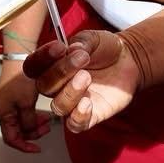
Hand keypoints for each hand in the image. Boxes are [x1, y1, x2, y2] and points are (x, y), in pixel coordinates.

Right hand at [0, 60, 50, 152]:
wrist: (21, 57)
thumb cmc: (21, 76)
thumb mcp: (27, 103)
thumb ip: (29, 121)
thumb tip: (31, 131)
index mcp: (2, 112)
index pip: (11, 138)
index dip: (24, 146)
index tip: (35, 149)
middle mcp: (2, 109)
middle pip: (16, 131)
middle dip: (32, 133)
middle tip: (46, 129)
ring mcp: (7, 103)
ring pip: (20, 122)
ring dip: (34, 124)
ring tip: (47, 120)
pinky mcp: (13, 96)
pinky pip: (22, 113)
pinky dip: (32, 116)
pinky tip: (41, 112)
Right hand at [24, 31, 141, 133]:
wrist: (129, 59)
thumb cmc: (105, 48)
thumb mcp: (93, 38)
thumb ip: (81, 42)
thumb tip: (71, 49)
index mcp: (52, 65)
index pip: (34, 66)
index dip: (42, 58)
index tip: (59, 47)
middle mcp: (58, 86)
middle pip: (45, 86)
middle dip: (60, 72)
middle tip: (82, 58)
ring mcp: (73, 102)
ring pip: (58, 106)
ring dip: (70, 92)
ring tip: (86, 77)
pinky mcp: (89, 115)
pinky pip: (75, 124)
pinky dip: (79, 115)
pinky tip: (88, 102)